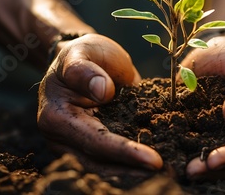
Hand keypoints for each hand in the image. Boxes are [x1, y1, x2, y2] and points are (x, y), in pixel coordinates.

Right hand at [37, 34, 162, 173]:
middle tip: (167, 174)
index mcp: (56, 117)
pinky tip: (158, 167)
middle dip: (133, 171)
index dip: (124, 152)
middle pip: (100, 164)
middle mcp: (63, 139)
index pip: (94, 141)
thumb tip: (102, 91)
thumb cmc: (82, 54)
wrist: (84, 60)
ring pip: (106, 169)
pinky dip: (134, 166)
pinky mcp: (93, 146)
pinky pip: (114, 161)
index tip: (154, 160)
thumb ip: (85, 70)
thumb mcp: (81, 51)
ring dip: (135, 173)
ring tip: (167, 174)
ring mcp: (78, 146)